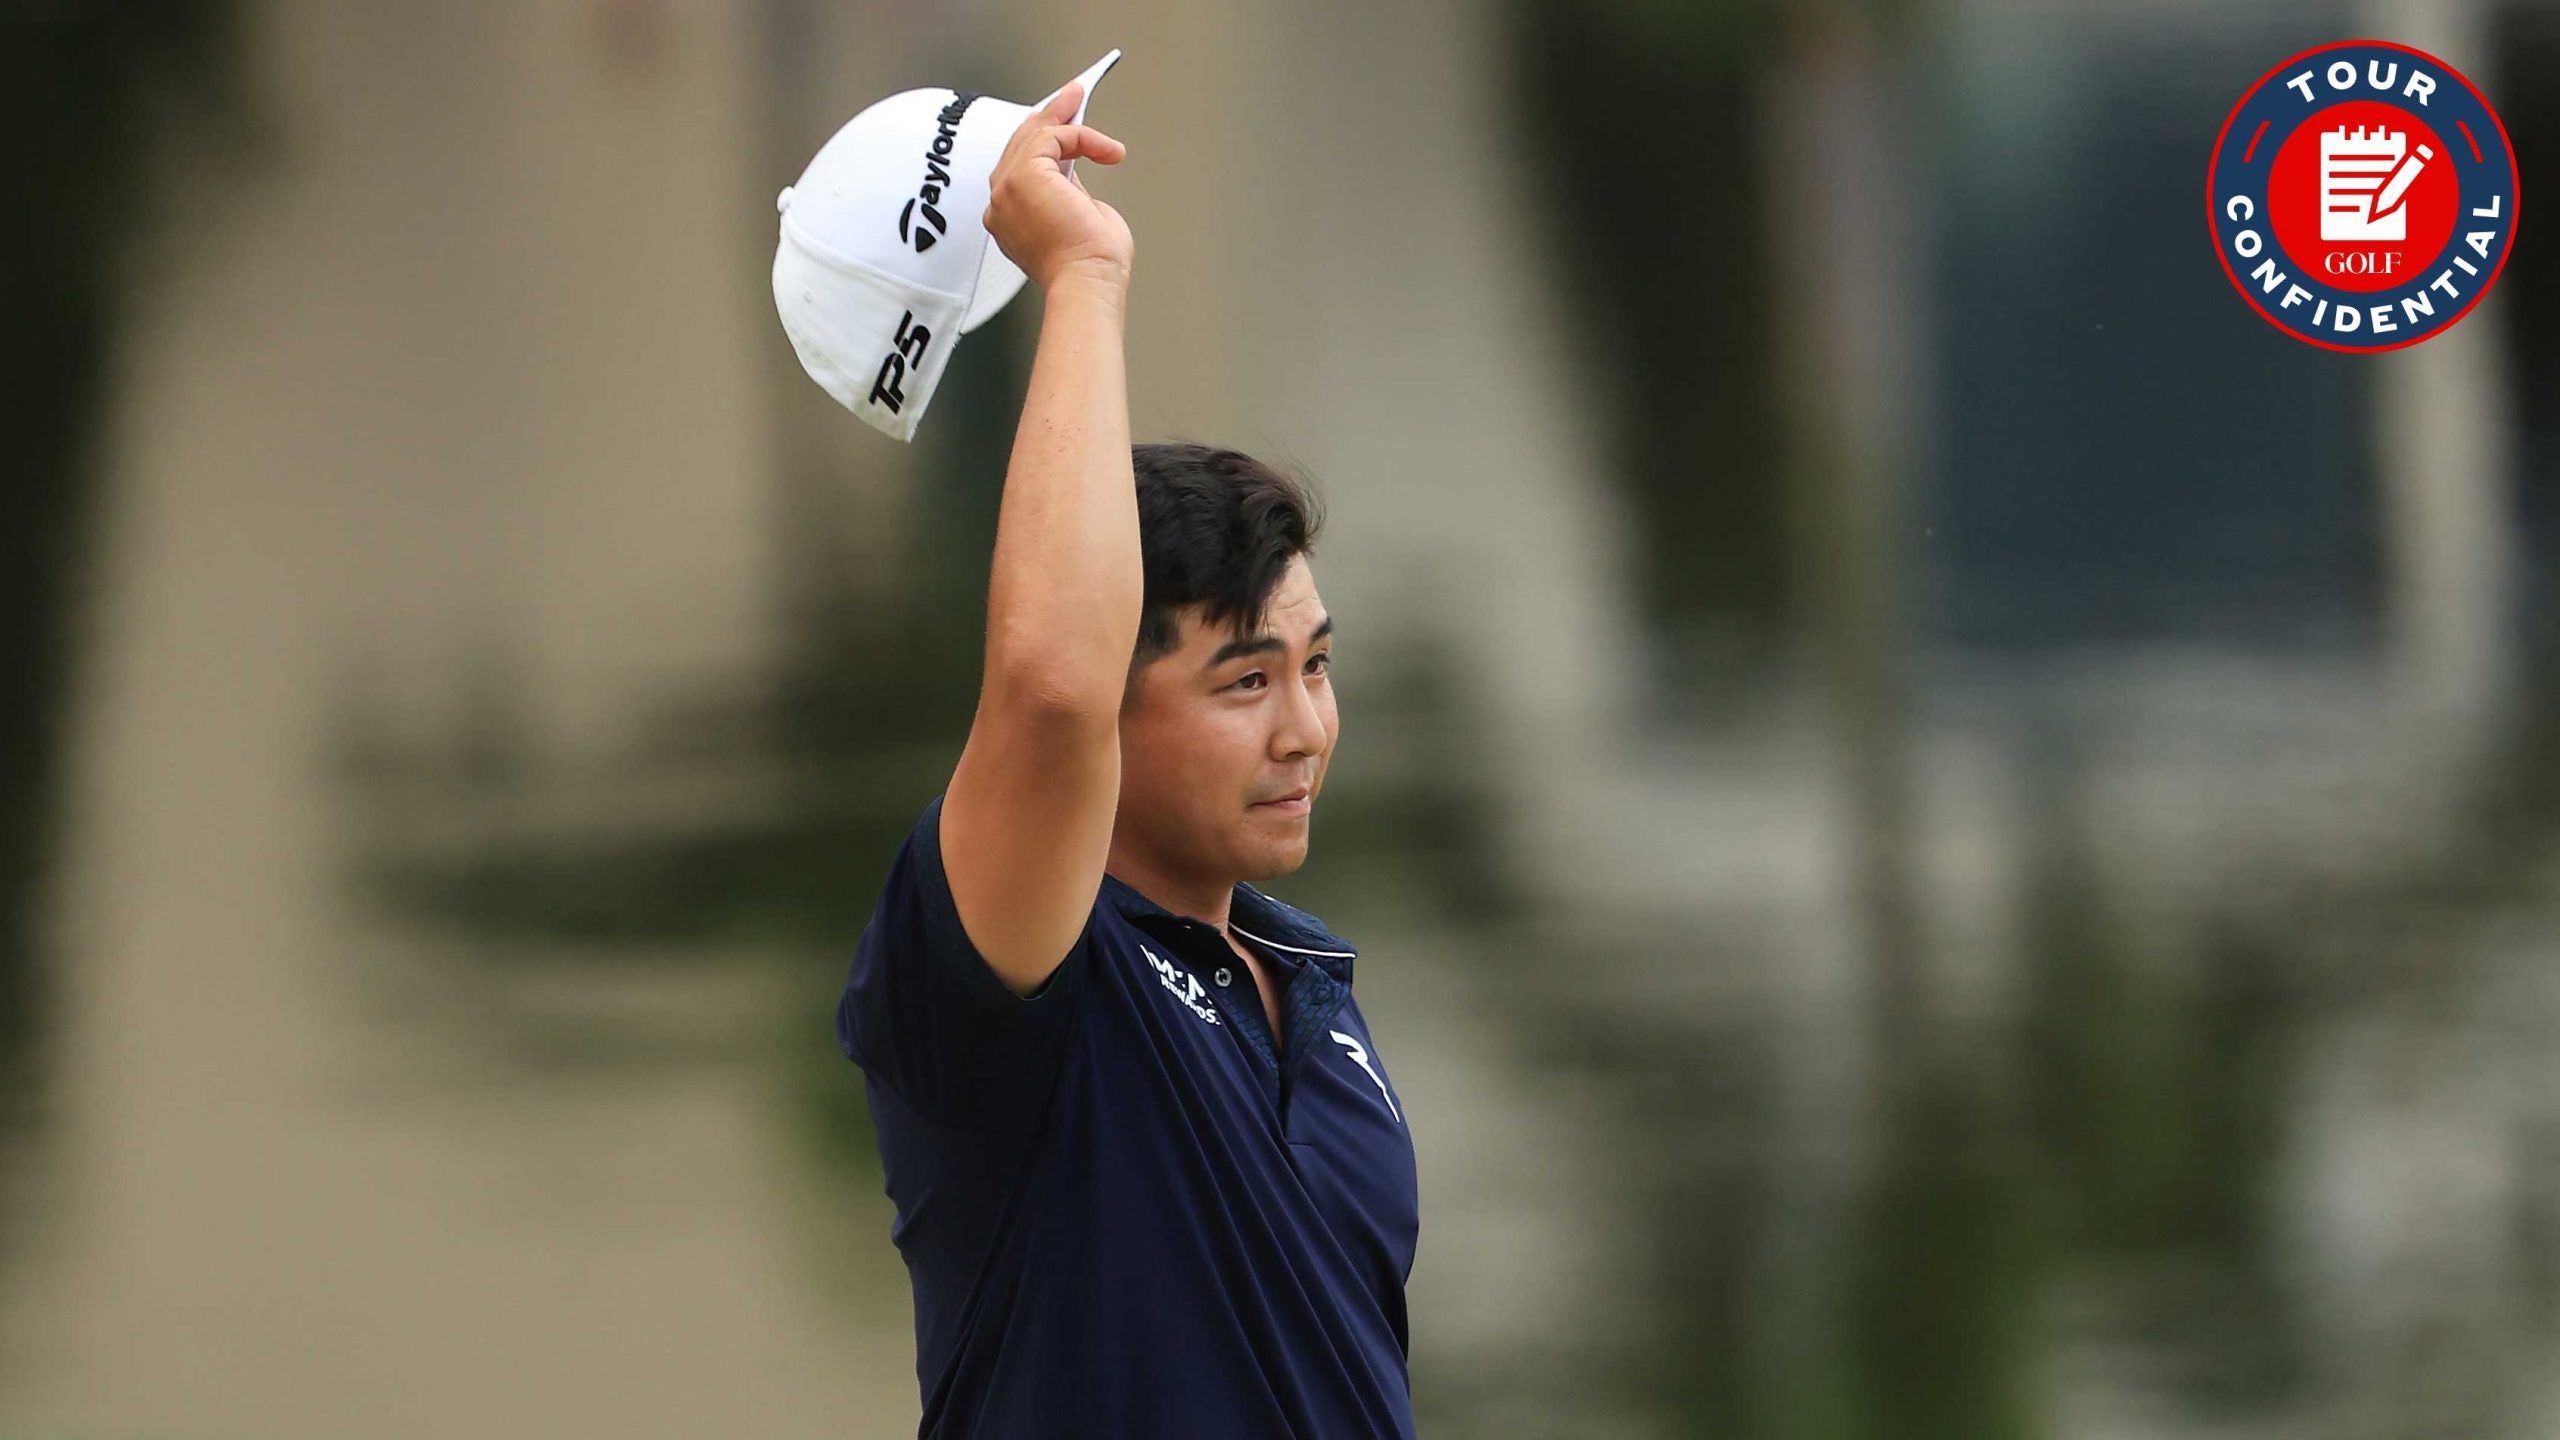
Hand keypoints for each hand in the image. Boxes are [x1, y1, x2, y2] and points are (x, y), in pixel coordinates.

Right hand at [983, 81, 1131, 293]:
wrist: (1089, 282)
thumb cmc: (1089, 265)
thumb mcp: (1077, 216)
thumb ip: (1067, 191)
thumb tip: (1072, 169)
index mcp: (1009, 216)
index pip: (1019, 164)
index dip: (1041, 138)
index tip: (1063, 120)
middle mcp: (1001, 203)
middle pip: (1019, 144)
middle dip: (1048, 116)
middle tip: (1072, 95)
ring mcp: (1007, 190)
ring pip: (1032, 136)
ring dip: (1063, 116)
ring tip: (1082, 99)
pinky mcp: (1025, 176)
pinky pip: (1051, 137)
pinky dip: (1080, 136)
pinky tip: (1104, 150)